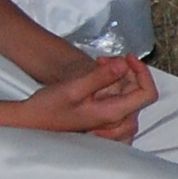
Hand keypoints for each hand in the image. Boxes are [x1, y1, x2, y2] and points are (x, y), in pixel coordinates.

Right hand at [18, 54, 153, 142]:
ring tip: (98, 64)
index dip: (143, 72)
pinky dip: (112, 82)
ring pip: (129, 94)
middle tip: (103, 60)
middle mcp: (115, 119)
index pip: (147, 94)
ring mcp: (109, 120)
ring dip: (119, 75)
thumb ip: (100, 77)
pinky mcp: (102, 116)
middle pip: (139, 92)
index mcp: (113, 113)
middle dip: (127, 71)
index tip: (127, 57)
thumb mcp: (73, 88)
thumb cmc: (48, 107)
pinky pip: (118, 98)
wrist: (30, 120)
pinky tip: (96, 75)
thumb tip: (124, 65)